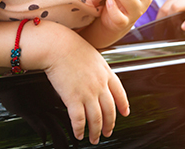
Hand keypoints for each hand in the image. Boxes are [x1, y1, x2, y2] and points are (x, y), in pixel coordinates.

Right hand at [39, 23, 128, 144]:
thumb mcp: (94, 56)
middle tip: (108, 132)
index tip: (125, 113)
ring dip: (96, 131)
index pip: (120, 93)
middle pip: (110, 109)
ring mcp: (88, 92)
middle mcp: (100, 84)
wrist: (59, 46)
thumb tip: (100, 76)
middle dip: (110, 124)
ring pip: (97, 118)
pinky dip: (80, 130)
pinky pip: (79, 120)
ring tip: (94, 138)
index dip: (123, 105)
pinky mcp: (73, 98)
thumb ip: (99, 69)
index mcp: (106, 73)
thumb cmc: (73, 48)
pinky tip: (79, 134)